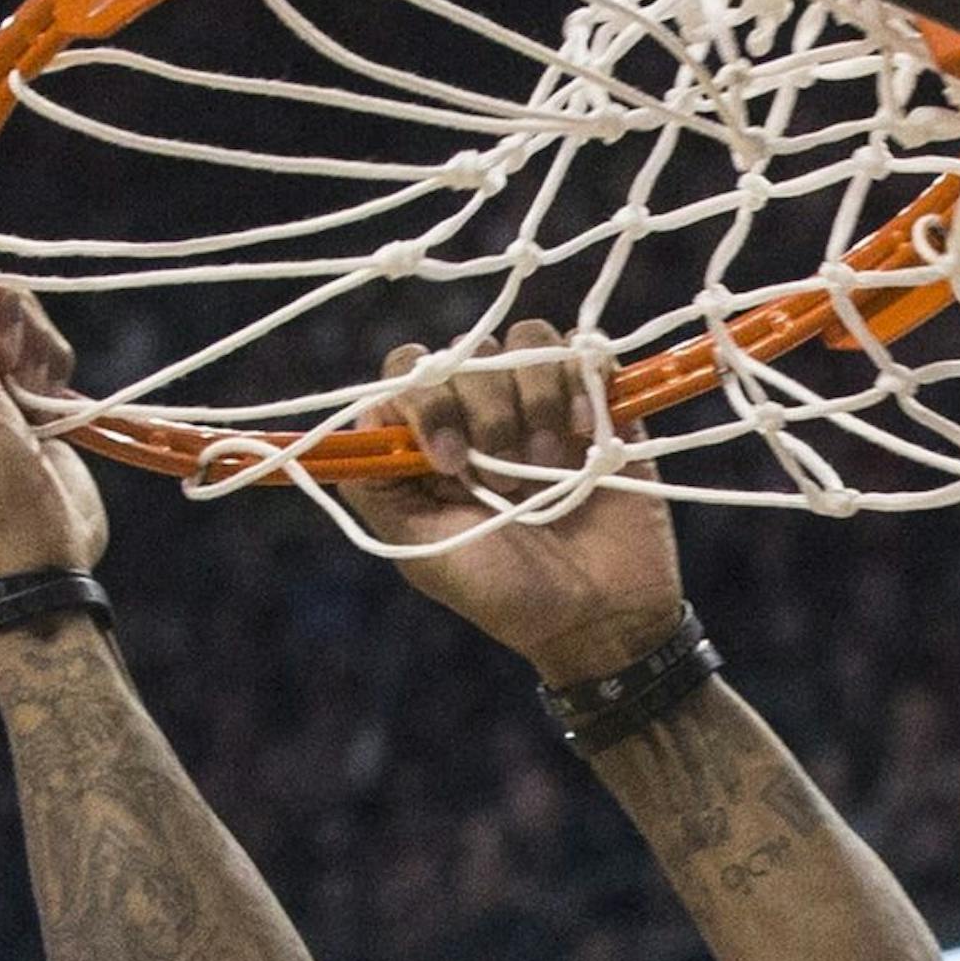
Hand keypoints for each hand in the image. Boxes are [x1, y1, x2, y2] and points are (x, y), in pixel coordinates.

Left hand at [0, 274, 108, 584]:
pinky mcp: (41, 408)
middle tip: (13, 377)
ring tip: (38, 402)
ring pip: (28, 325)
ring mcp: (1, 391)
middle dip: (15, 327)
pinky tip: (55, 409)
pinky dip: (57, 372)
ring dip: (40, 352)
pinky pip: (52, 357)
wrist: (36, 552)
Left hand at [343, 322, 683, 685]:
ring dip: (533, 401)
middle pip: (465, 351)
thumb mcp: (423, 551)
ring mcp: (540, 403)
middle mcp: (481, 413)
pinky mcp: (598, 402)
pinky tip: (584, 438)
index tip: (447, 463)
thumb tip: (359, 417)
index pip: (408, 373)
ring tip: (547, 467)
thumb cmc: (507, 596)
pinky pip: (581, 351)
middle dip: (484, 412)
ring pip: (524, 341)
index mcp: (434, 443)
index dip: (424, 402)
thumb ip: (377, 487)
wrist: (600, 619)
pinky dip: (579, 384)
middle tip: (504, 483)